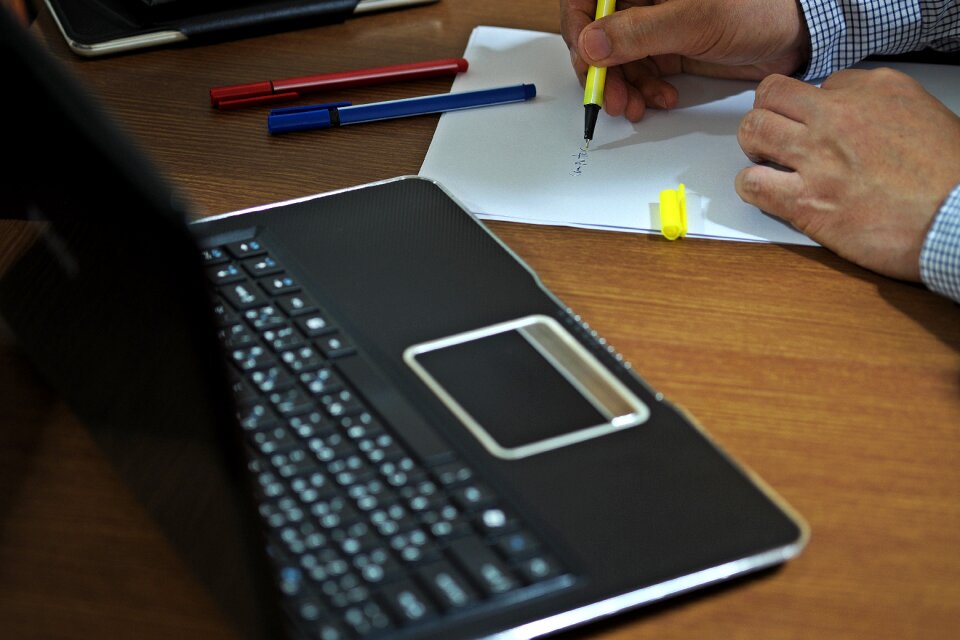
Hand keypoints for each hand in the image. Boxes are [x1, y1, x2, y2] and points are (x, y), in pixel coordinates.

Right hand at [560, 0, 808, 120]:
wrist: (798, 33)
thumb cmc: (760, 7)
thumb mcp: (695, 19)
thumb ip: (639, 32)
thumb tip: (591, 45)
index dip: (578, 28)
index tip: (586, 59)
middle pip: (595, 32)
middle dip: (599, 69)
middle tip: (607, 97)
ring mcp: (652, 23)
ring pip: (613, 57)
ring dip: (620, 87)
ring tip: (635, 107)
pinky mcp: (665, 47)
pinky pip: (637, 72)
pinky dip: (642, 90)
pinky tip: (660, 98)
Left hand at [735, 69, 959, 280]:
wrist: (956, 221)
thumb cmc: (949, 179)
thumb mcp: (925, 118)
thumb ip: (882, 110)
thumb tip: (855, 115)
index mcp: (875, 90)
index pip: (818, 84)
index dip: (809, 107)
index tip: (812, 123)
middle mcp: (840, 117)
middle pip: (772, 95)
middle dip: (767, 114)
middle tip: (774, 134)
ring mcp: (818, 158)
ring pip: (753, 130)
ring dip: (753, 145)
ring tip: (764, 159)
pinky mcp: (806, 201)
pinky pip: (752, 183)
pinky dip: (750, 186)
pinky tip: (763, 191)